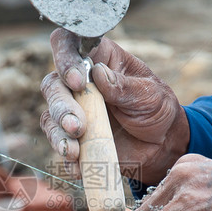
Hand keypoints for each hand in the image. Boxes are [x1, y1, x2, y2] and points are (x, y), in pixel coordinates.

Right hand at [40, 28, 189, 183]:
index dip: (64, 57)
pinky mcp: (73, 137)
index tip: (77, 81)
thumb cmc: (157, 108)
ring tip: (74, 151)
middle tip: (77, 127)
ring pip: (49, 117)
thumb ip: (124, 86)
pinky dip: (65, 157)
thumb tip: (98, 74)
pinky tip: (77, 166)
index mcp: (98, 59)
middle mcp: (79, 83)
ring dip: (58, 135)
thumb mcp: (149, 94)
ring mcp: (74, 111)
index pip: (67, 44)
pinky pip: (59, 145)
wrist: (162, 145)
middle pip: (52, 86)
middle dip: (61, 107)